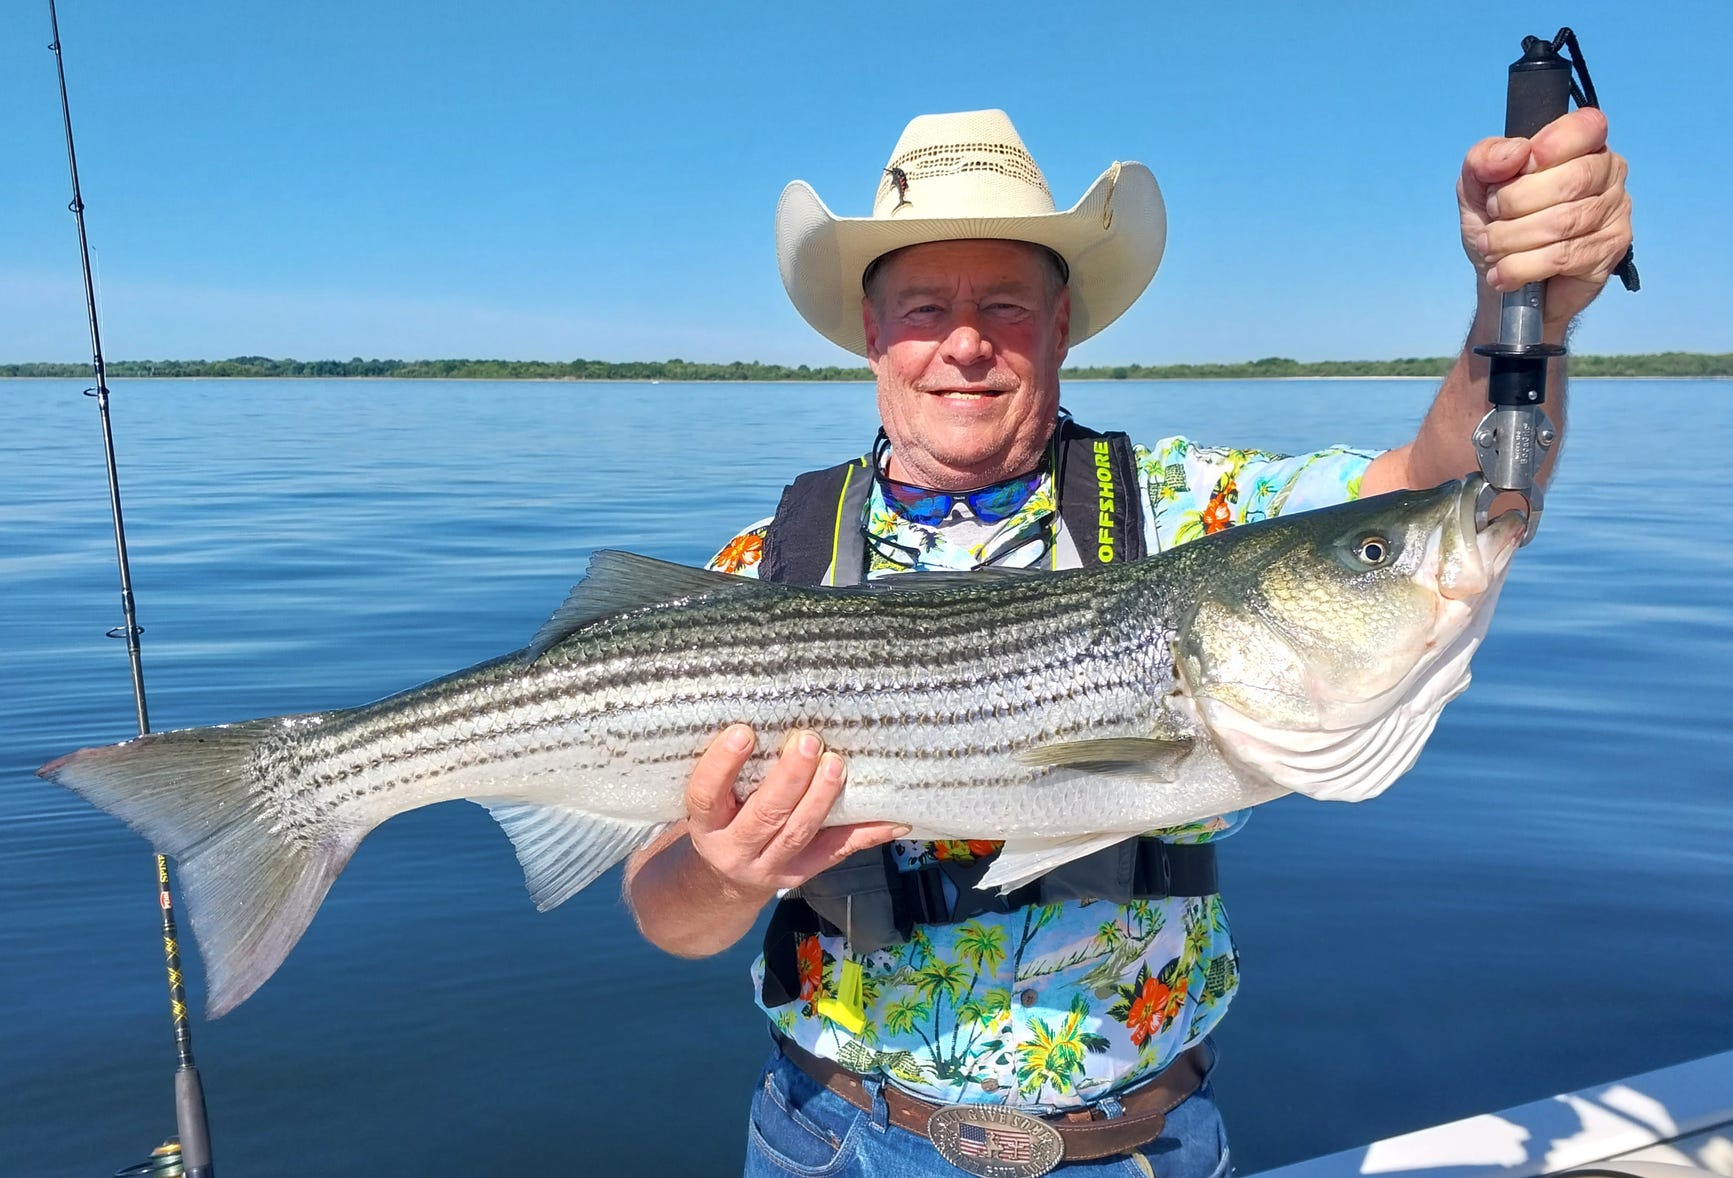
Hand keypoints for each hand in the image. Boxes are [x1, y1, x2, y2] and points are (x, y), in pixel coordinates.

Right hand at [683, 723, 908, 900]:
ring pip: (799, 832)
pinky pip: (837, 852)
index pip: (705, 795)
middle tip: (809, 740)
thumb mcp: (711, 800)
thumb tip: (764, 711)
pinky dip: (867, 834)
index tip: (744, 731)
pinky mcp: (801, 873)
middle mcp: (734, 848)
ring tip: (836, 764)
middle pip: (764, 815)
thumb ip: (728, 770)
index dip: (722, 764)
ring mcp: (769, 865)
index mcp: (706, 823)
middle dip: (789, 777)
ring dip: (821, 798)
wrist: (722, 880)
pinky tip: (893, 820)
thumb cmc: (721, 818)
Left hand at [1458, 107, 1631, 327]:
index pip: (1586, 127)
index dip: (1550, 146)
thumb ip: (1484, 158)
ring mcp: (1615, 212)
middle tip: (1493, 218)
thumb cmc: (1497, 224)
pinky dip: (1521, 267)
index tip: (1520, 167)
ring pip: (1565, 221)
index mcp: (1582, 145)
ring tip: (1491, 249)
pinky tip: (1503, 273)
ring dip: (1512, 239)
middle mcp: (1608, 172)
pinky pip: (1564, 256)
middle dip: (1515, 202)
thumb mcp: (1476, 186)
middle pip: (1572, 179)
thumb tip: (1515, 152)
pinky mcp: (1611, 251)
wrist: (1502, 280)